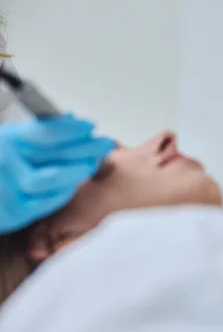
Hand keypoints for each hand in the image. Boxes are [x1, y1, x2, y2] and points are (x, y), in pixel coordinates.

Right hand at [0, 114, 114, 232]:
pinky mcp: (13, 212)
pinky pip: (45, 203)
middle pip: (53, 154)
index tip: (90, 126)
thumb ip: (43, 131)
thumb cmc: (5, 163)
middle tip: (104, 145)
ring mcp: (7, 188)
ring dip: (76, 170)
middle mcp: (5, 161)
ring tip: (91, 164)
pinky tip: (74, 183)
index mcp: (9, 139)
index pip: (45, 132)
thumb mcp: (16, 140)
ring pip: (51, 179)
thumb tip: (73, 119)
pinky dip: (63, 192)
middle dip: (85, 148)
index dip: (71, 129)